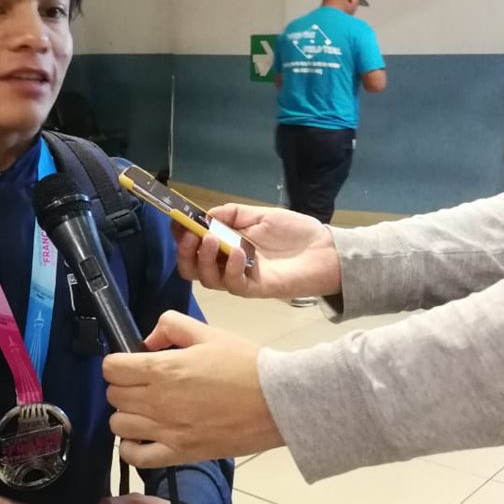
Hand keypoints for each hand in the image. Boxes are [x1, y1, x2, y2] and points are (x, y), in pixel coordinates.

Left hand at [105, 311, 281, 467]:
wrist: (277, 402)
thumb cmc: (245, 365)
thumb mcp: (208, 333)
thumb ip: (172, 326)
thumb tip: (148, 340)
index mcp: (163, 369)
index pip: (111, 367)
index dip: (117, 363)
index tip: (130, 363)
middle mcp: (157, 401)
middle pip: (113, 395)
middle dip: (123, 386)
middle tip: (142, 384)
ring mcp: (166, 430)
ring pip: (118, 424)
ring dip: (127, 414)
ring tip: (146, 410)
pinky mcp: (179, 453)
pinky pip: (135, 456)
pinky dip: (131, 448)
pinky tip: (144, 437)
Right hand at [174, 203, 339, 299]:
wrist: (326, 250)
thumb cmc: (295, 232)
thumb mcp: (259, 215)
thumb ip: (232, 214)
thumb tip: (205, 215)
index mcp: (225, 246)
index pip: (194, 246)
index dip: (181, 236)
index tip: (177, 223)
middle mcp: (227, 264)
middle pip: (192, 268)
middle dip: (185, 252)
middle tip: (190, 235)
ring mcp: (240, 278)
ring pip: (207, 279)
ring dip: (203, 259)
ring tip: (211, 239)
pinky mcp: (255, 289)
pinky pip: (233, 285)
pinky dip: (230, 268)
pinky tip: (238, 252)